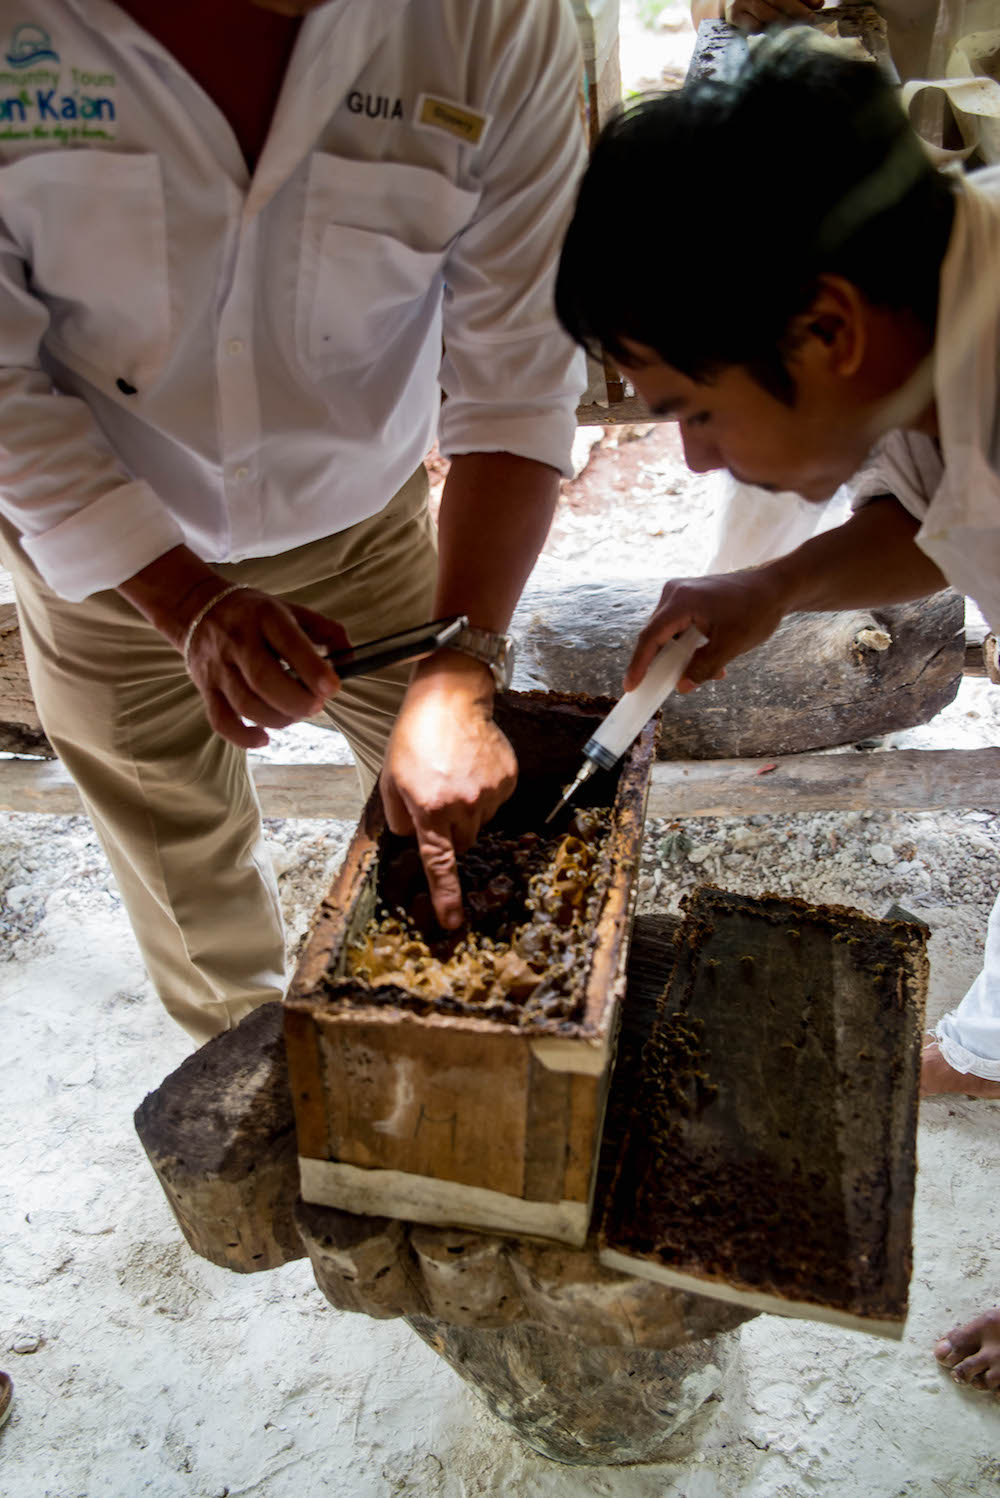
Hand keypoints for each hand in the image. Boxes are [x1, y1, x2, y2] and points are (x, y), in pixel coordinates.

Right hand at [183, 587, 349, 747]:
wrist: (197, 608)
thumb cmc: (255, 614)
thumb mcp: (291, 609)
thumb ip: (326, 631)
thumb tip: (350, 661)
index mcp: (264, 616)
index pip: (288, 643)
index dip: (312, 669)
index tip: (333, 687)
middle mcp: (237, 640)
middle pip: (264, 679)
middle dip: (297, 701)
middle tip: (316, 706)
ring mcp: (218, 667)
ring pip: (246, 704)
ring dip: (278, 718)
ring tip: (296, 714)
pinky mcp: (206, 688)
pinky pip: (221, 720)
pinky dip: (244, 737)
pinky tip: (265, 737)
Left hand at [380, 652, 517, 929]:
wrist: (451, 697)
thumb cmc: (414, 736)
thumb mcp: (390, 778)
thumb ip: (397, 817)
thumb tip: (410, 838)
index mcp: (429, 809)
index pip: (439, 863)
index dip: (446, 895)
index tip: (453, 921)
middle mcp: (463, 805)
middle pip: (462, 844)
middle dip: (450, 834)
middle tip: (437, 803)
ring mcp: (489, 793)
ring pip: (479, 824)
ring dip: (466, 811)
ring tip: (453, 775)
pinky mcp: (507, 779)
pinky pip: (495, 802)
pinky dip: (483, 793)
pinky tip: (471, 767)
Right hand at [624, 567, 793, 694]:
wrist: (775, 587)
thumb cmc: (756, 611)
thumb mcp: (731, 645)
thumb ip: (704, 667)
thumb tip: (681, 687)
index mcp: (681, 601)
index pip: (650, 637)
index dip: (639, 665)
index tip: (630, 687)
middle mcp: (675, 592)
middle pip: (656, 635)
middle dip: (663, 662)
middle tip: (662, 688)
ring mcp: (681, 592)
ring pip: (668, 632)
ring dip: (680, 654)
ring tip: (705, 671)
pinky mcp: (689, 596)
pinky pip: (679, 625)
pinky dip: (688, 644)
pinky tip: (709, 657)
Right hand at [724, 0, 823, 28]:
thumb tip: (819, 3)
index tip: (818, 6)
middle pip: (779, 0)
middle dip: (797, 11)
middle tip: (811, 19)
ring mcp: (742, 0)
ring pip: (768, 15)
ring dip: (783, 23)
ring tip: (794, 28)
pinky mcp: (734, 14)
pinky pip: (754, 27)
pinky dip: (765, 30)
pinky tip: (769, 30)